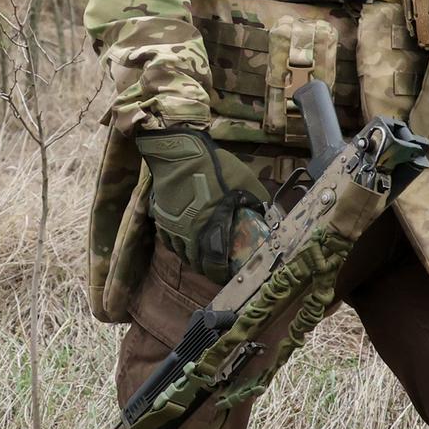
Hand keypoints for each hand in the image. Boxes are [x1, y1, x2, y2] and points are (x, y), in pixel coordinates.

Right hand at [134, 129, 272, 282]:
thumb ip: (256, 201)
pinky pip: (168, 240)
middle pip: (196, 263)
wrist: (179, 153)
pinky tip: (185, 241)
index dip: (221, 274)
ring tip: (202, 254)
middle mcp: (189, 236)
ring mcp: (172, 228)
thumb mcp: (244, 182)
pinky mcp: (161, 218)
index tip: (228, 275)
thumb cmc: (214, 168)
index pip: (215, 265)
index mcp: (212, 230)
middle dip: (207, 268)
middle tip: (217, 266)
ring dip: (192, 257)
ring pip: (181, 253)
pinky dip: (177, 245)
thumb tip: (266, 214)